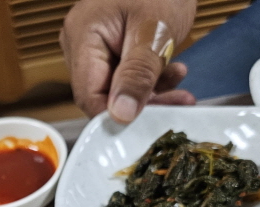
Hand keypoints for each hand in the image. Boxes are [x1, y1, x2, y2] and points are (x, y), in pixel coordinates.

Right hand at [61, 0, 197, 122]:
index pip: (89, 96)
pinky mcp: (111, 46)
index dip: (117, 115)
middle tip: (176, 103)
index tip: (148, 121)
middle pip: (103, 94)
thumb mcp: (154, 32)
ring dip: (151, 92)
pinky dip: (151, 79)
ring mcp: (95, 45)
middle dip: (142, 104)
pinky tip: (173, 72)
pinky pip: (126, 75)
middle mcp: (80, 44)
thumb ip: (137, 75)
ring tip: (179, 85)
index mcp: (82, 38)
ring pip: (118, 88)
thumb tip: (121, 115)